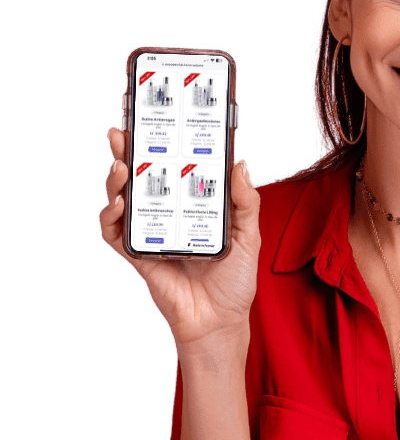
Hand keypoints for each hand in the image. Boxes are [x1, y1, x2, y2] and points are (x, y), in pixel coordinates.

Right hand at [98, 125, 260, 353]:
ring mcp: (149, 232)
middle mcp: (165, 213)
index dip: (156, 142)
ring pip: (121, 198)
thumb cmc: (235, 281)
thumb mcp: (249, 235)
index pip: (169, 165)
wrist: (220, 323)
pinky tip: (118, 204)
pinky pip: (114, 233)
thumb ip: (246, 201)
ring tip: (122, 165)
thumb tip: (238, 163)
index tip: (150, 117)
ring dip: (115, 179)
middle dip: (125, 150)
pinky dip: (110, 216)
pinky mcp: (137, 255)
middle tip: (121, 129)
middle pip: (138, 175)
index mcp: (190, 203)